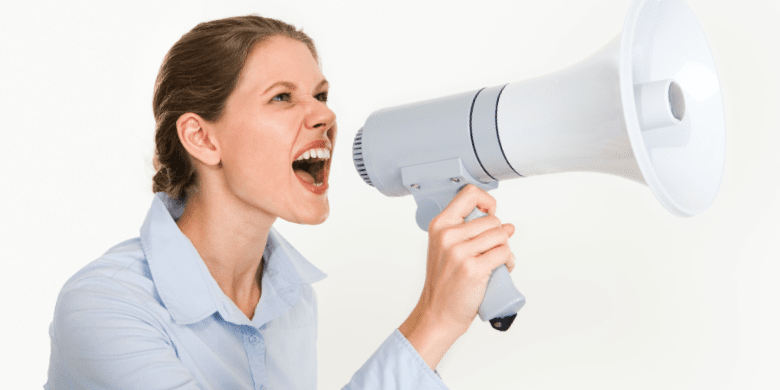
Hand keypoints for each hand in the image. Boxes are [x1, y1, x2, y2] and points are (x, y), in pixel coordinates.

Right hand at [400, 184, 514, 368]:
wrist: (438, 313)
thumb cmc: (444, 283)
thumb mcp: (446, 248)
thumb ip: (468, 232)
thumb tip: (507, 225)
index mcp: (440, 226)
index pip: (469, 194)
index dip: (487, 201)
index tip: (489, 214)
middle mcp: (448, 236)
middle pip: (492, 220)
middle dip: (499, 234)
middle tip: (492, 250)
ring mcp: (460, 252)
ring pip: (501, 235)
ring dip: (505, 248)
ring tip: (497, 260)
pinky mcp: (474, 268)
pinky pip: (504, 253)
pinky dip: (508, 261)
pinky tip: (501, 268)